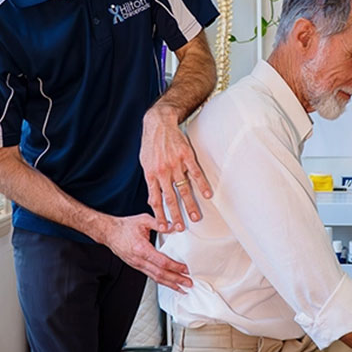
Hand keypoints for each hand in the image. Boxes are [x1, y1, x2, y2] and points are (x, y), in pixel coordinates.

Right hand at [100, 213, 191, 290]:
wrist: (109, 233)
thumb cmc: (124, 226)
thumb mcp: (143, 220)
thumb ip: (159, 223)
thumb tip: (174, 226)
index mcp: (141, 249)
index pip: (161, 262)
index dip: (175, 267)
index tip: (185, 269)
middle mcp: (139, 260)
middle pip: (160, 274)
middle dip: (176, 280)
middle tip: (189, 283)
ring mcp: (137, 265)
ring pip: (155, 278)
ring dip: (170, 284)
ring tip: (182, 288)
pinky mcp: (137, 266)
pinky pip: (151, 276)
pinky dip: (162, 281)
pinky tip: (169, 283)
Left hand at [140, 105, 211, 232]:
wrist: (158, 123)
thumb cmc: (151, 144)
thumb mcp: (144, 163)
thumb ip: (150, 181)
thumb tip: (151, 199)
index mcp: (151, 174)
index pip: (156, 199)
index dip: (160, 214)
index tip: (165, 227)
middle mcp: (163, 172)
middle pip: (170, 198)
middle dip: (176, 214)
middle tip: (181, 228)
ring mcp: (175, 164)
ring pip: (184, 188)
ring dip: (190, 204)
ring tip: (196, 216)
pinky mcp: (186, 156)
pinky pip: (195, 173)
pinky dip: (202, 184)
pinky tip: (207, 194)